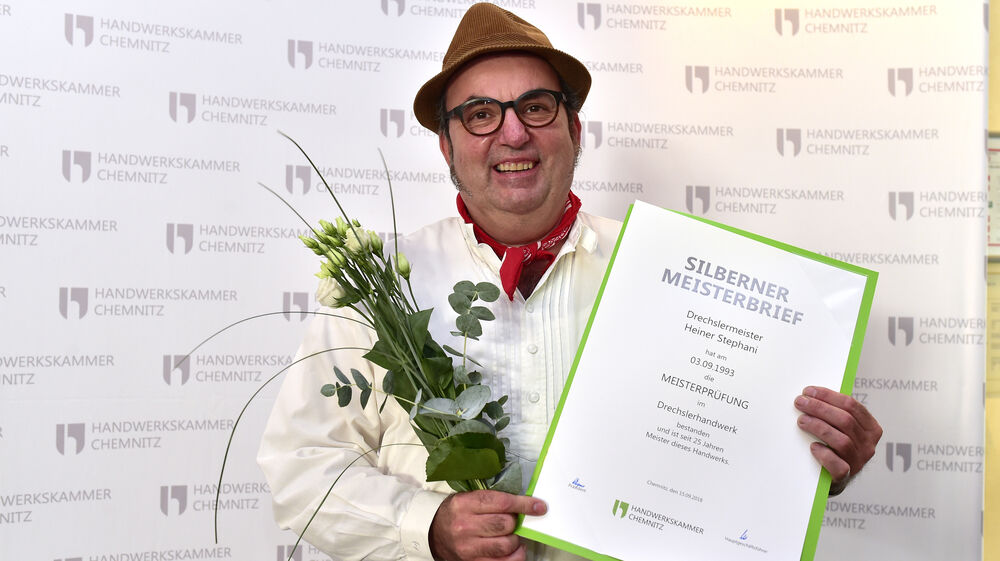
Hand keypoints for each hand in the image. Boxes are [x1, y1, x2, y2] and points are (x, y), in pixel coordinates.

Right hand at [429, 490, 546, 560]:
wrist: (433, 534)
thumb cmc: (456, 513)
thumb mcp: (467, 498)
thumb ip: (492, 499)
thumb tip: (524, 503)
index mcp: (464, 504)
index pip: (501, 502)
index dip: (524, 504)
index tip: (539, 506)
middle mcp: (464, 526)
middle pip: (506, 524)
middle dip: (515, 522)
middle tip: (513, 521)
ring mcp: (468, 548)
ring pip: (506, 544)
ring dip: (515, 540)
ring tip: (511, 536)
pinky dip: (514, 557)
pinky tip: (513, 550)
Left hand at [794, 386, 881, 492]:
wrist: (832, 479)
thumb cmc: (835, 448)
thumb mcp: (841, 428)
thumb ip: (834, 413)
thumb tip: (811, 394)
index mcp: (870, 428)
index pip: (851, 405)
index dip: (828, 396)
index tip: (808, 391)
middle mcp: (868, 445)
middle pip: (845, 420)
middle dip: (819, 408)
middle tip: (800, 402)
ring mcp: (858, 462)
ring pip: (841, 440)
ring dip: (818, 426)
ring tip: (801, 420)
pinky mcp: (845, 477)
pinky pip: (837, 465)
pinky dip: (824, 454)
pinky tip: (813, 447)